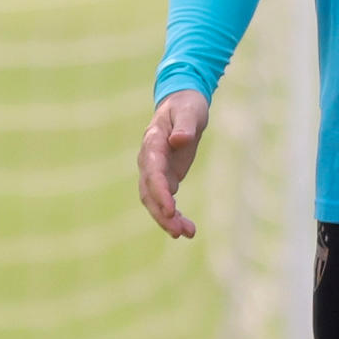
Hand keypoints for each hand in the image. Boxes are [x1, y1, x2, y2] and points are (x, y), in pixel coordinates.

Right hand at [138, 89, 209, 239]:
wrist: (182, 104)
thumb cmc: (186, 105)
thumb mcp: (189, 111)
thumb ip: (185, 125)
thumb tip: (179, 140)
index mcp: (153, 143)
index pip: (152, 171)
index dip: (159, 192)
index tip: (170, 210)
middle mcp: (149, 160)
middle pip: (148, 192)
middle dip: (161, 213)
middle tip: (177, 231)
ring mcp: (155, 170)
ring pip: (153, 200)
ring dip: (166, 219)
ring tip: (186, 234)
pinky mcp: (165, 177)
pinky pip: (165, 201)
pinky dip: (174, 216)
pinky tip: (187, 229)